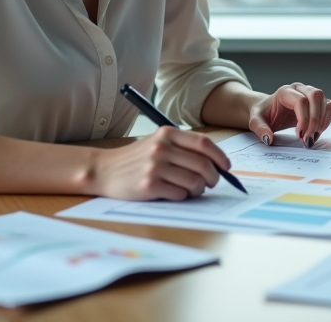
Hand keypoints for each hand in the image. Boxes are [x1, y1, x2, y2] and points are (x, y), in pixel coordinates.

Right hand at [89, 126, 229, 200]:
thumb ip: (183, 147)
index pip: (204, 144)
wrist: (104, 170)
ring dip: (198, 189)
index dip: (220, 157)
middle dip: (213, 177)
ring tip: (192, 189)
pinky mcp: (149, 186)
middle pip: (202, 165)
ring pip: (194, 182)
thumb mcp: (158, 142)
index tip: (226, 167)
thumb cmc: (136, 158)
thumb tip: (216, 162)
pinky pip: (179, 194)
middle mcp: (162, 148)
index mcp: (167, 134)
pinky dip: (182, 196)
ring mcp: (155, 167)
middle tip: (212, 183)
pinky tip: (174, 193)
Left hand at [248, 82, 330, 146]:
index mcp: (285, 92)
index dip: (304, 119)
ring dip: (322, 122)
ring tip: (312, 137)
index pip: (301, 101)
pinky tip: (317, 132)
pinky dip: (327, 120)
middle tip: (308, 139)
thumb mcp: (255, 121)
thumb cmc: (263, 114)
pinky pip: (330, 107)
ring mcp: (310, 94)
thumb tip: (268, 139)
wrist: (267, 110)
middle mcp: (299, 89)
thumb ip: (260, 129)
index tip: (300, 136)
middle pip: (316, 96)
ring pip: (326, 101)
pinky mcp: (317, 102)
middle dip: (315, 120)